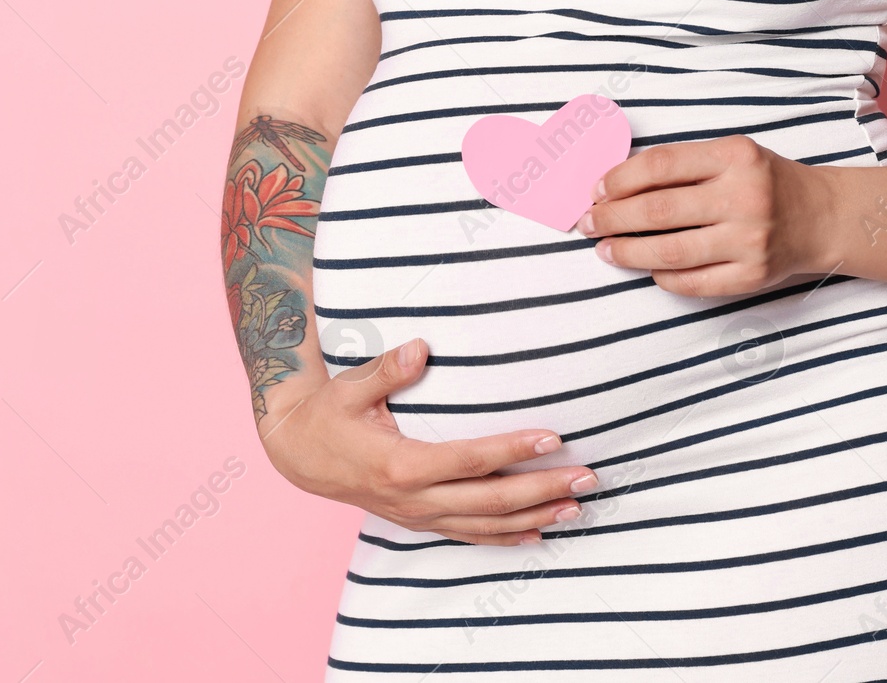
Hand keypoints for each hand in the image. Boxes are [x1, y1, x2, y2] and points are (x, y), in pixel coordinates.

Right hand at [257, 338, 595, 545]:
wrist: (299, 452)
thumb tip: (420, 348)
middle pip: (491, 500)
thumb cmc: (330, 413)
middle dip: (542, 489)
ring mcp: (418, 515)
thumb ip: (387, 370)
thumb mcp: (351, 386)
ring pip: (485, 525)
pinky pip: (468, 535)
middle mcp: (415, 498)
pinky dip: (504, 538)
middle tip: (587, 477)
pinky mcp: (419, 520)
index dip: (514, 450)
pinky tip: (537, 533)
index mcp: (403, 464)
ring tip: (576, 507)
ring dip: (534, 517)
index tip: (554, 438)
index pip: (472, 460)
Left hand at [576, 133, 830, 296]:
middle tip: (588, 224)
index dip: (619, 179)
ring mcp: (749, 240)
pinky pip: (692, 282)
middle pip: (658, 211)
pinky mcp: (752, 275)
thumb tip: (615, 186)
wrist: (822, 216)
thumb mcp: (731, 155)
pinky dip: (662, 277)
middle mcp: (744, 197)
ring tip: (606, 250)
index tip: (595, 191)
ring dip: (627, 252)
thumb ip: (683, 166)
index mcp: (735, 157)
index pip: (661, 166)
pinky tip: (648, 268)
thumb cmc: (764, 182)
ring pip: (669, 252)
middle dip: (611, 218)